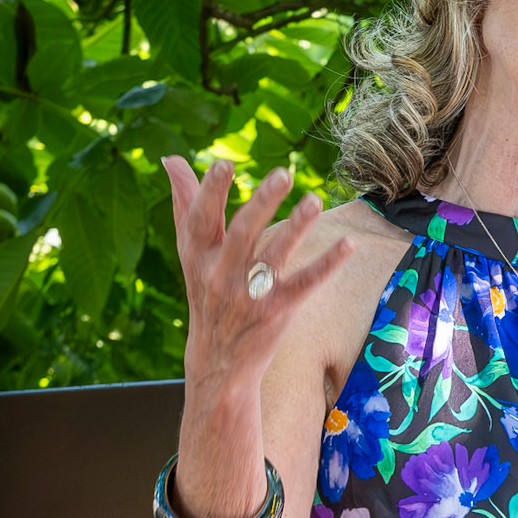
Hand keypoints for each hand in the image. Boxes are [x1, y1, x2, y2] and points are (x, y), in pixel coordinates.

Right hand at [162, 156, 352, 386]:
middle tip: (282, 174)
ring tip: (314, 201)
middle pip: (242, 234)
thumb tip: (170, 157)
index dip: (209, 192)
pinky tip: (348, 244)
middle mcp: (221, 274)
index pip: (200, 220)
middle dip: (261, 204)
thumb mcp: (190, 252)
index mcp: (198, 256)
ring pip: (274, 256)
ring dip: (295, 228)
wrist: (219, 361)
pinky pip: (305, 284)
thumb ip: (184, 203)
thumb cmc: (206, 292)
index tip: (223, 164)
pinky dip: (327, 265)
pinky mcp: (278, 310)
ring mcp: (251, 294)